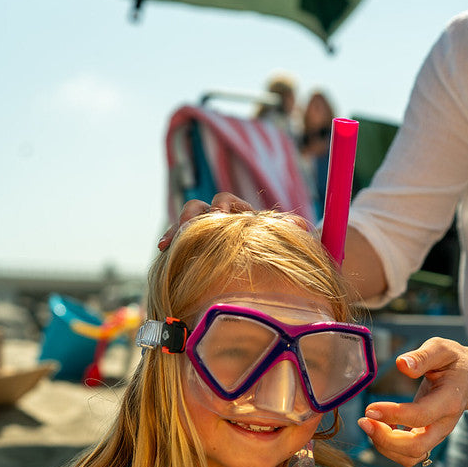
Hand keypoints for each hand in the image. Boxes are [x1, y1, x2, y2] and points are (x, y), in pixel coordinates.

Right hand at [157, 191, 308, 250]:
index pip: (226, 201)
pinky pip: (178, 240)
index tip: (222, 216)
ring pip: (185, 222)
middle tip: (191, 227)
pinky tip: (164, 249)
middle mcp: (217, 218)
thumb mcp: (279, 239)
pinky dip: (171, 241)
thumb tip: (303, 226)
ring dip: (177, 229)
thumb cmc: (270, 247)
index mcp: (237, 212)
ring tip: (169, 242)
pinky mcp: (192, 246)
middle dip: (194, 216)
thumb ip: (288, 230)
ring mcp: (203, 231)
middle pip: (199, 207)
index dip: (222, 207)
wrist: (262, 264)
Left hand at [357, 337, 467, 466]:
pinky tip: (378, 427)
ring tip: (368, 424)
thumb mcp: (442, 349)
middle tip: (363, 421)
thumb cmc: (453, 361)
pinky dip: (389, 448)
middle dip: (385, 440)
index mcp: (449, 401)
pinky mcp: (428, 439)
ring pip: (410, 456)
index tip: (370, 408)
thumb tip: (402, 364)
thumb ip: (423, 356)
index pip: (420, 416)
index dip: (393, 415)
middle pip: (416, 447)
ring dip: (384, 446)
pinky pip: (407, 455)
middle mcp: (444, 424)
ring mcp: (437, 435)